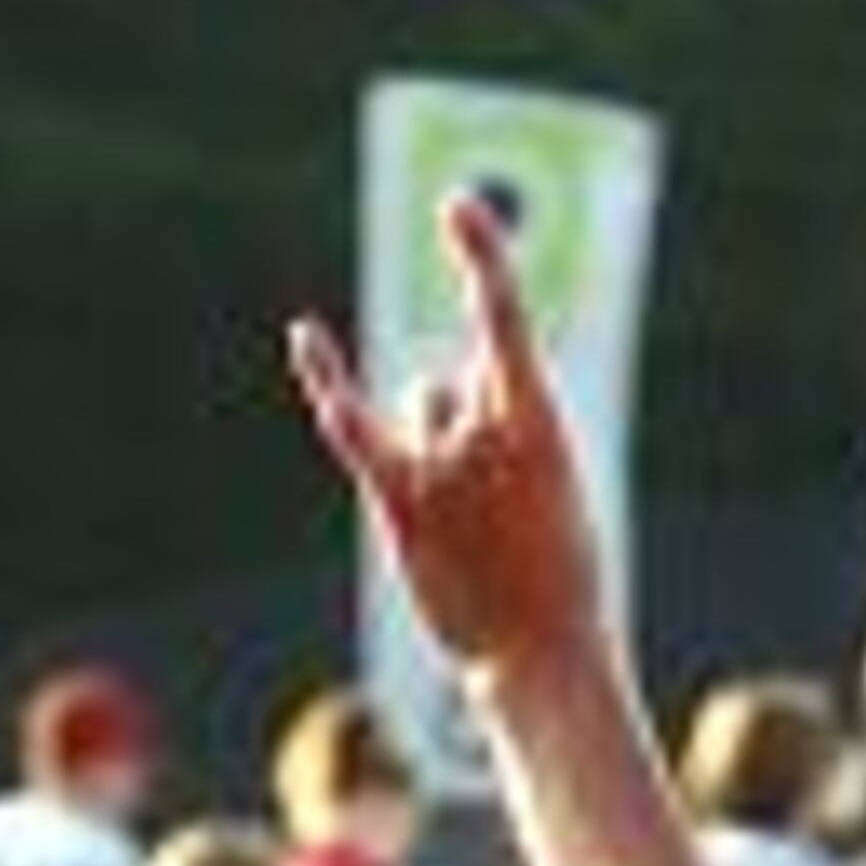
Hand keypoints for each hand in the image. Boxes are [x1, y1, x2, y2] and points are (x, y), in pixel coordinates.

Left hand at [286, 191, 604, 688]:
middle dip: (466, 431)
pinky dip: (328, 381)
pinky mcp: (401, 504)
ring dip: (435, 450)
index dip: (481, 257)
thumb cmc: (559, 578)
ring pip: (420, 408)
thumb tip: (436, 388)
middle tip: (497, 511)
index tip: (458, 206)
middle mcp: (484, 433)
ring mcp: (440, 469)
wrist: (543, 659)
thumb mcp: (556, 488)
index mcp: (541, 425)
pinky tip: (305, 337)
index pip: (505, 321)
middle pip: (450, 385)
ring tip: (469, 525)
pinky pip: (354, 427)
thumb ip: (502, 426)